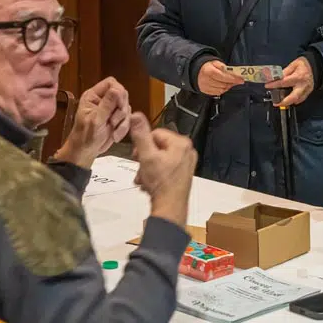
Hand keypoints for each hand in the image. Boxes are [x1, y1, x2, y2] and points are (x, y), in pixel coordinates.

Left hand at [55, 77, 130, 168]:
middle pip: (122, 94)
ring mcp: (111, 109)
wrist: (86, 152)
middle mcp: (103, 100)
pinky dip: (124, 128)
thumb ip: (107, 105)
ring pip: (126, 107)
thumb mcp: (95, 120)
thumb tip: (117, 89)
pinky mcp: (117, 119)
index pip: (111, 83)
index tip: (119, 105)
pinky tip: (115, 135)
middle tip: (114, 121)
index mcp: (93, 96)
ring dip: (123, 121)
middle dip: (121, 109)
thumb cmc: (85, 136)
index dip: (118, 92)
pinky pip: (128, 118)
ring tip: (113, 130)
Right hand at [129, 112, 196, 226]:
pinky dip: (156, 174)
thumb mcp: (146, 156)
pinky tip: (150, 183)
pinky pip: (166, 167)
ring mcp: (186, 164)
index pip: (155, 134)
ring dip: (148, 167)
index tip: (136, 156)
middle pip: (158, 146)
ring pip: (160, 158)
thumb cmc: (161, 184)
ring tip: (144, 179)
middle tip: (140, 169)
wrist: (170, 208)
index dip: (143, 145)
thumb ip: (141, 135)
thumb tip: (135, 115)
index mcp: (181, 143)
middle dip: (145, 158)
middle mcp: (187, 151)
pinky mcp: (183, 174)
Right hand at [197, 60, 244, 96]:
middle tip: (238, 80)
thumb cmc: (207, 66)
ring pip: (221, 90)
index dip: (233, 78)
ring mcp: (205, 87)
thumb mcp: (215, 62)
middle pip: (223, 84)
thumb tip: (232, 72)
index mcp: (209, 71)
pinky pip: (217, 93)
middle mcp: (206, 80)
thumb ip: (223, 67)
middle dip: (232, 82)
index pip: (223, 76)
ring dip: (228, 86)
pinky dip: (223, 90)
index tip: (241, 79)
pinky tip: (225, 86)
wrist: (196, 71)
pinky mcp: (205, 91)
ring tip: (231, 82)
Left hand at [264, 56, 314, 106]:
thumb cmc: (304, 64)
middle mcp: (302, 85)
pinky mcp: (309, 92)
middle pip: (293, 97)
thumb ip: (285, 72)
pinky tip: (289, 100)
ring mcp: (306, 90)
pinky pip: (301, 99)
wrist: (316, 66)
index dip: (274, 84)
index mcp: (298, 77)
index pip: (284, 82)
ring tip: (280, 102)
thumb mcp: (293, 64)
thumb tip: (277, 77)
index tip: (267, 85)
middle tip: (276, 103)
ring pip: (297, 100)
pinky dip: (295, 100)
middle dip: (284, 102)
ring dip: (288, 102)